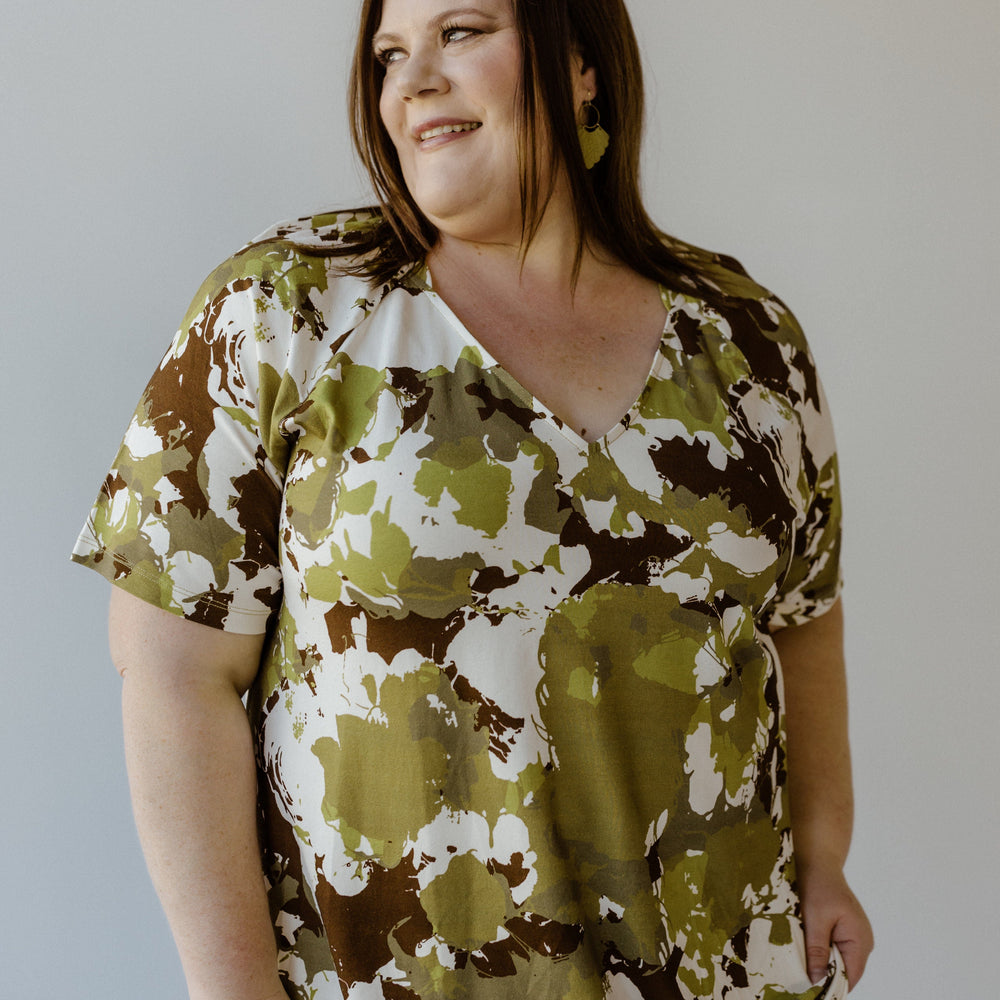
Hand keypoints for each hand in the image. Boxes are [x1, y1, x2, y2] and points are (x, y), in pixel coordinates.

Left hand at [798, 863, 873, 990]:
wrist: (819, 863)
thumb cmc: (818, 886)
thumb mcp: (814, 919)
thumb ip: (817, 950)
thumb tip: (816, 980)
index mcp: (860, 941)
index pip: (851, 977)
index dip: (833, 987)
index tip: (812, 991)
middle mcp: (863, 942)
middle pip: (846, 972)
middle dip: (826, 976)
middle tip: (802, 979)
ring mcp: (856, 936)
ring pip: (840, 962)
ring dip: (823, 964)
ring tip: (802, 965)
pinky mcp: (846, 931)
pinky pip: (836, 950)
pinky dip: (823, 953)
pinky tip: (807, 950)